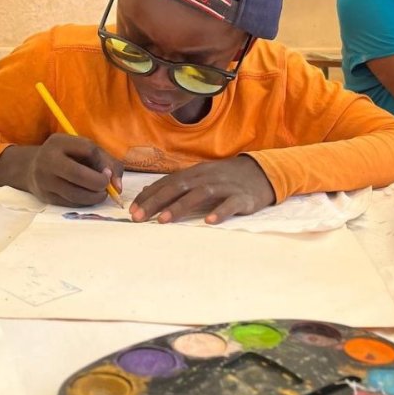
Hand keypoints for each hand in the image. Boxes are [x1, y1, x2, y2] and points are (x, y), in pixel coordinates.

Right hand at [0, 135, 123, 205]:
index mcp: (59, 142)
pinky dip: (85, 202)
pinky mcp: (46, 197)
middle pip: (79, 174)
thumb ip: (108, 162)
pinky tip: (87, 197)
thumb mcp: (84, 150)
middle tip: (106, 186)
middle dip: (100, 183)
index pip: (89, 149)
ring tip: (100, 193)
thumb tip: (118, 188)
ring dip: (95, 197)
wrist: (32, 167)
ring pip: (75, 194)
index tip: (106, 171)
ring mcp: (44, 180)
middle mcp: (48, 159)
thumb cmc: (67, 157)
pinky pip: (71, 203)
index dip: (103, 162)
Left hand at [130, 156, 275, 223]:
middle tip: (139, 218)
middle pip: (178, 187)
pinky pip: (230, 204)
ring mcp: (225, 186)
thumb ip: (177, 186)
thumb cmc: (225, 179)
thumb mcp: (200, 178)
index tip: (133, 210)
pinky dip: (220, 211)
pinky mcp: (242, 198)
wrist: (260, 173)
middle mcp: (207, 177)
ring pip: (199, 194)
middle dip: (157, 202)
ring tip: (163, 220)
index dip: (150, 196)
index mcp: (195, 173)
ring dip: (180, 206)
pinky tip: (209, 221)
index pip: (167, 183)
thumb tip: (147, 195)